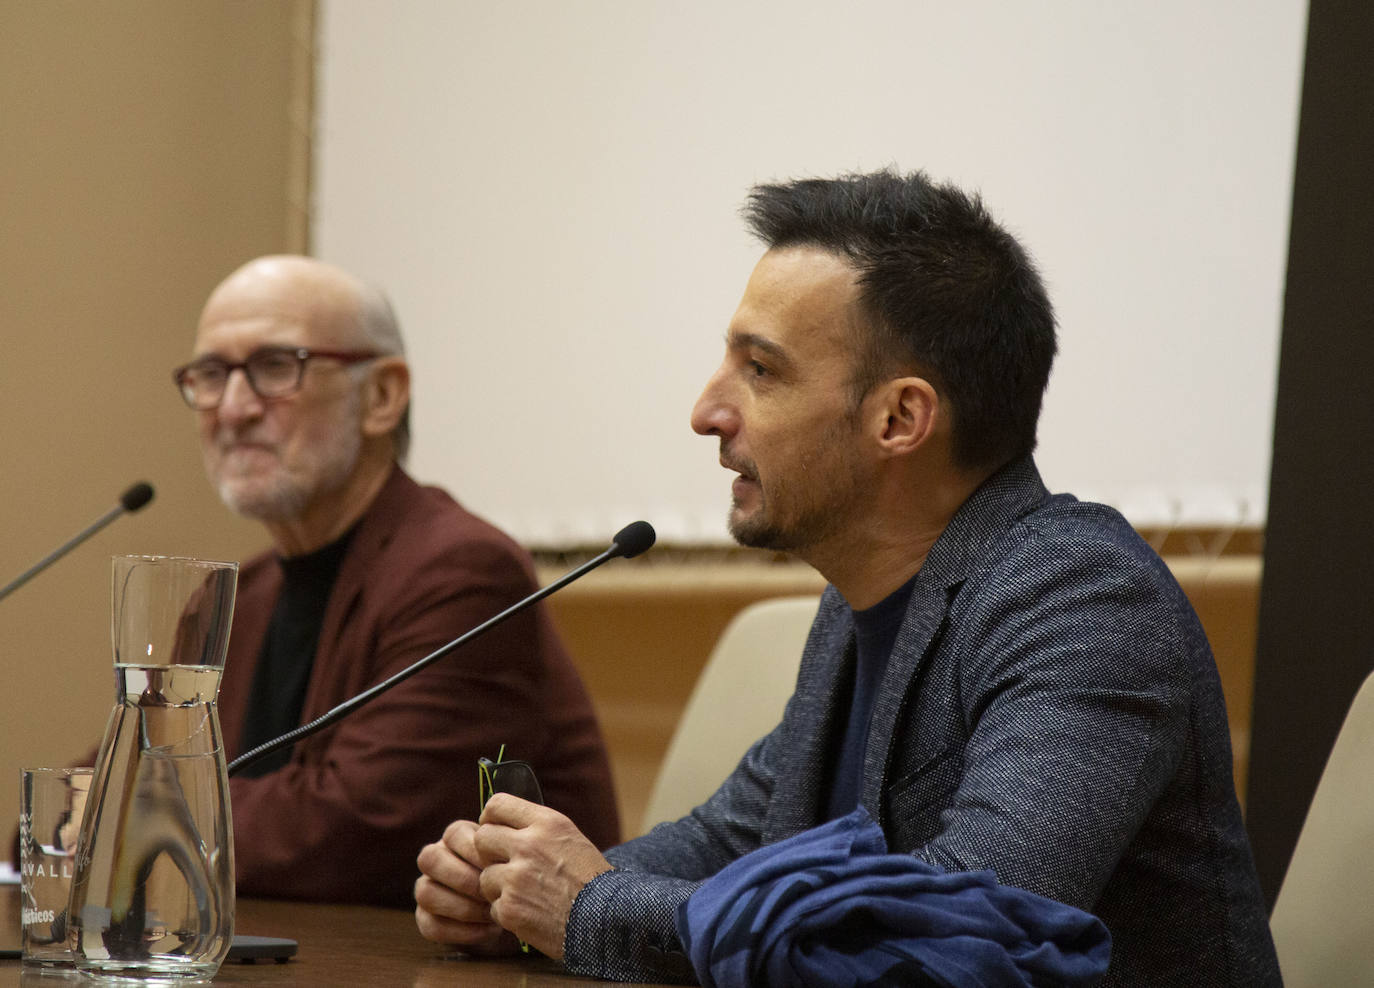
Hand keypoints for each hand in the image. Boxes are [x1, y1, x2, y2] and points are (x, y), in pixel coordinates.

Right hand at [414, 819, 518, 954]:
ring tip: (492, 913)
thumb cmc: (519, 878)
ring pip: (425, 892)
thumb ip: (509, 851)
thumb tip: (509, 855)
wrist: (518, 912)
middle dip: (463, 878)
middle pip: (430, 859)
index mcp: (457, 837)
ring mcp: (427, 887)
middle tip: (491, 892)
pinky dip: (462, 931)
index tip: (501, 865)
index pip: (454, 834)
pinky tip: (489, 932)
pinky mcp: (426, 918)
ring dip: (462, 906)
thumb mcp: (516, 860)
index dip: (476, 850)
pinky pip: (431, 925)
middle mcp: (437, 858)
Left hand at [472, 793, 612, 959]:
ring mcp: (516, 878)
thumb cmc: (591, 879)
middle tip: (504, 865)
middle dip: (489, 853)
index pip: (497, 804)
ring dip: (498, 887)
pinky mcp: (510, 908)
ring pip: (485, 876)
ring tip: (525, 894)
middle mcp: (528, 845)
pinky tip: (530, 914)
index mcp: (546, 823)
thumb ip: (538, 829)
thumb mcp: (570, 838)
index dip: (490, 818)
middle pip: (482, 838)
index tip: (494, 830)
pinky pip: (493, 907)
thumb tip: (504, 825)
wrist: (607, 919)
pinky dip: (508, 913)